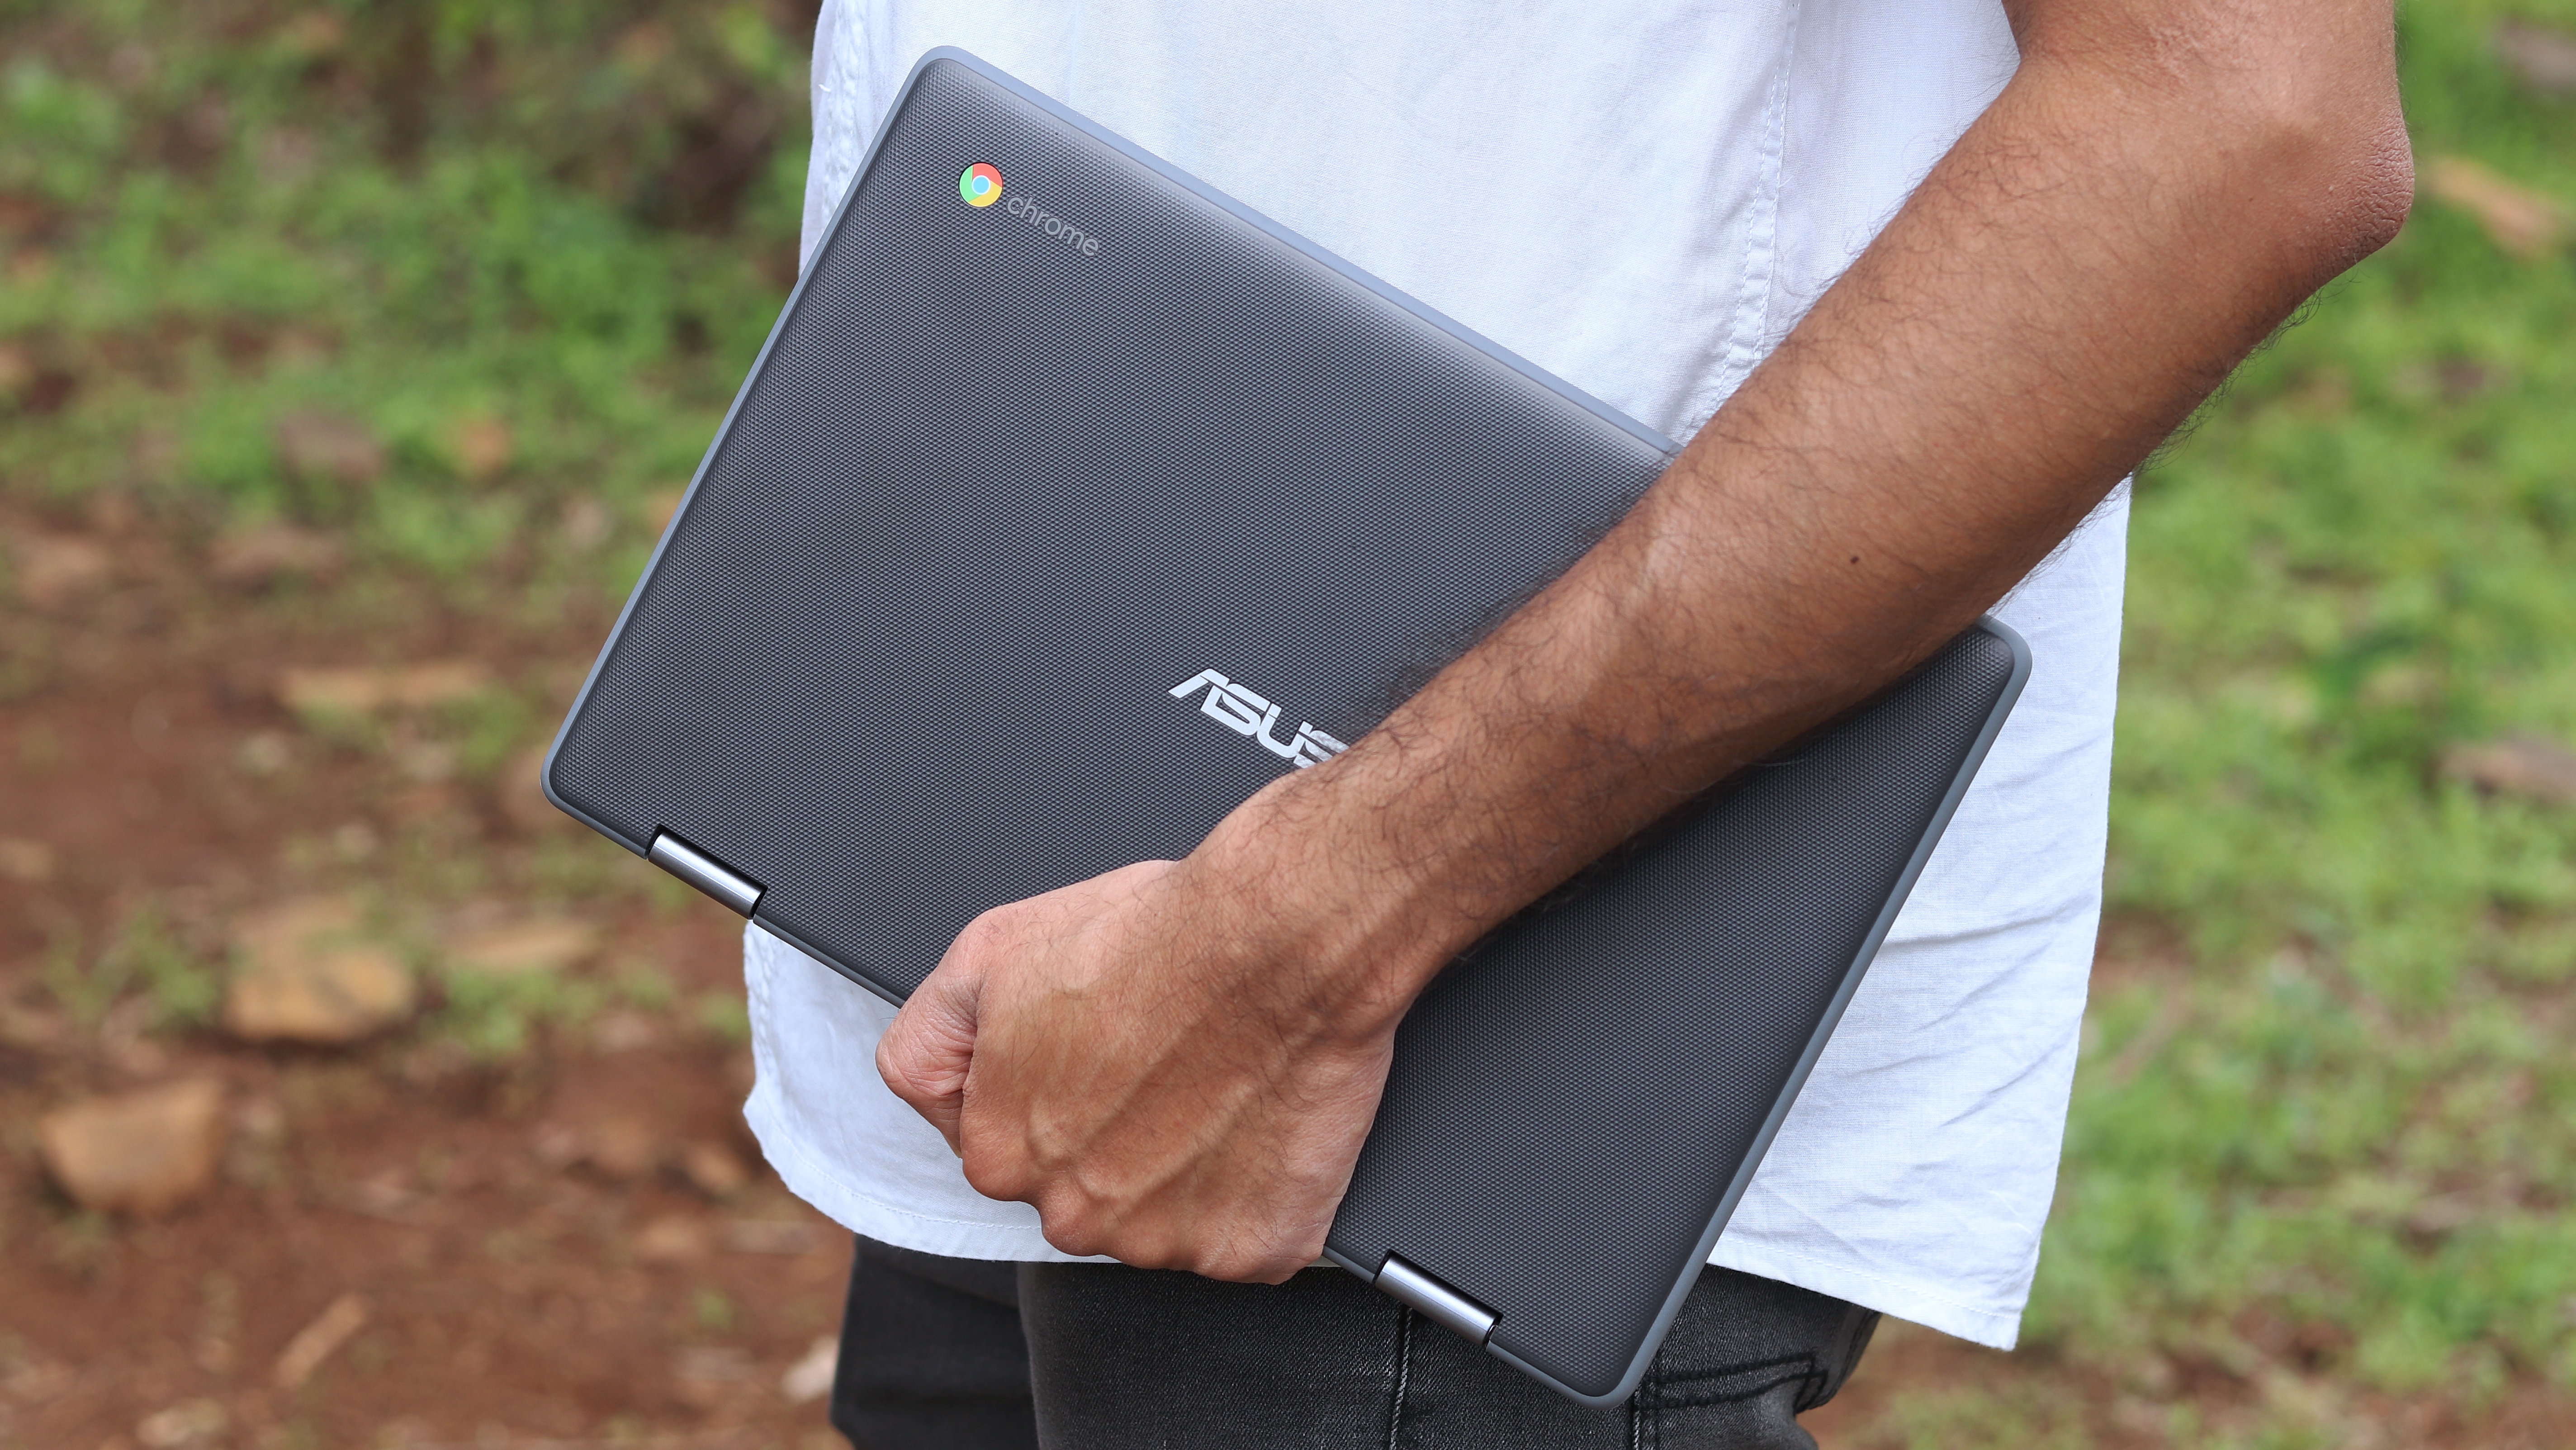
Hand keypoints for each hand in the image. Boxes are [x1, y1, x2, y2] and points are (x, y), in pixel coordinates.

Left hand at [876, 817, 1423, 1282]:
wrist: (1285, 935)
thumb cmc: (1157, 932)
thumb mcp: (994, 949)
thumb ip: (933, 1039)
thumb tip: (932, 1085)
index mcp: (1001, 1154)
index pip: (1006, 1148)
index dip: (1055, 1088)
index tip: (1100, 1051)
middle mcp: (1073, 1216)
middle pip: (1086, 1190)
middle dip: (1119, 1135)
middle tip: (1165, 1058)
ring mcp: (1165, 1242)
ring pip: (1164, 1216)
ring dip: (1190, 1166)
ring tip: (1217, 1080)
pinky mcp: (1250, 1250)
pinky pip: (1248, 1234)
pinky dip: (1259, 1189)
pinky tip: (1260, 1119)